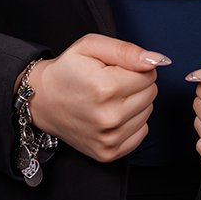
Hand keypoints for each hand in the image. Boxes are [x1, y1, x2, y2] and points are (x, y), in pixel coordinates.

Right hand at [19, 33, 169, 162]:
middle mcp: (108, 117)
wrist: (42, 100)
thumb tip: (158, 60)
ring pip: (148, 113)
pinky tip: (112, 114)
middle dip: (136, 83)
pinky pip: (141, 133)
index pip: (149, 74)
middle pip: (151, 94)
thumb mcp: (91, 46)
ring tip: (109, 98)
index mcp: (105, 87)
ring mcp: (108, 138)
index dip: (135, 67)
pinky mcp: (107, 153)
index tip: (116, 68)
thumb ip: (127, 50)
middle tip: (112, 81)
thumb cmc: (68, 69)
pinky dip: (131, 122)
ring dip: (134, 103)